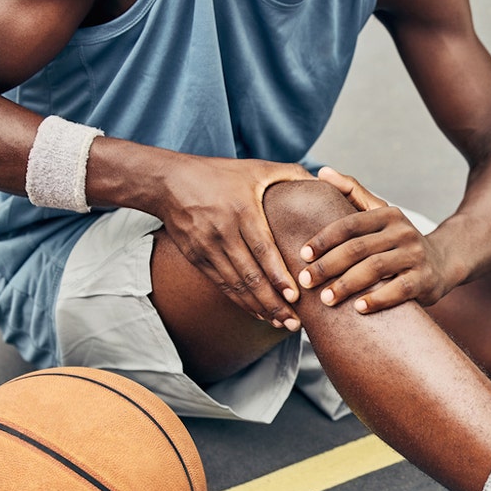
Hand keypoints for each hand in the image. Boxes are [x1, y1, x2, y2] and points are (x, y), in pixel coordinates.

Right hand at [157, 158, 312, 329]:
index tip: (294, 296)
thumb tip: (321, 181)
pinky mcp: (197, 258)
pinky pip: (222, 285)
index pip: (263, 249)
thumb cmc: (219, 173)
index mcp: (241, 210)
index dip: (278, 275)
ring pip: (236, 285)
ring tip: (282, 322)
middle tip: (295, 321)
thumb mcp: (255, 167)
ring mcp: (207, 247)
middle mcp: (223, 232)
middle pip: (250, 275)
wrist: (169, 182)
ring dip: (259, 307)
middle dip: (273, 302)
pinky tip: (258, 313)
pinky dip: (241, 301)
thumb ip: (290, 173)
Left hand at [298, 167, 456, 312]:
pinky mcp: (424, 279)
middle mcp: (403, 231)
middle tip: (306, 281)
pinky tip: (358, 308)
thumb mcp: (379, 213)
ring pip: (375, 268)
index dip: (323, 239)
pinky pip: (398, 290)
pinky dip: (377, 299)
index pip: (349, 224)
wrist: (442, 262)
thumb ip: (351, 191)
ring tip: (326, 299)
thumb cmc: (397, 240)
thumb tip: (321, 171)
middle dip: (328, 266)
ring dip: (347, 285)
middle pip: (358, 248)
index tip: (302, 255)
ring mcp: (415, 255)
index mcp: (387, 214)